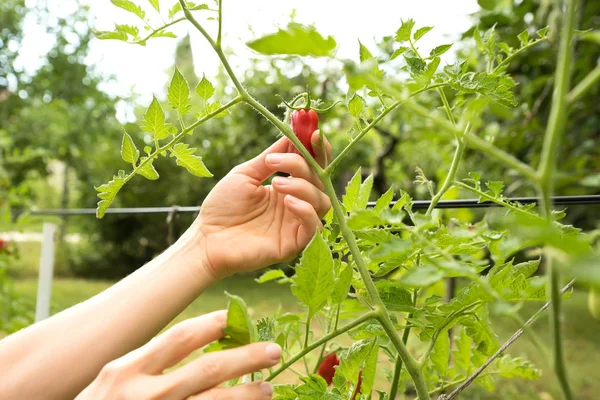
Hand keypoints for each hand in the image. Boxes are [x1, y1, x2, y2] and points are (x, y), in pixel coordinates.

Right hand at [76, 311, 279, 399]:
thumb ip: (148, 365)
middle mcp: (142, 394)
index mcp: (126, 370)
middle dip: (245, 358)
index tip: (236, 318)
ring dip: (245, 395)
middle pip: (207, 369)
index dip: (213, 325)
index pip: (179, 338)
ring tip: (268, 388)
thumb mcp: (114, 381)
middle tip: (274, 351)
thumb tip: (196, 345)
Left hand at [194, 131, 331, 278]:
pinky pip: (314, 226)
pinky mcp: (294, 244)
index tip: (314, 133)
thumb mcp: (246, 174)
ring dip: (303, 186)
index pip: (313, 167)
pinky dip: (305, 210)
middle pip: (320, 180)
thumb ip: (270, 157)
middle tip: (278, 161)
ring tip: (276, 183)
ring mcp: (296, 225)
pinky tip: (287, 201)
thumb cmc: (222, 207)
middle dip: (304, 165)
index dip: (319, 150)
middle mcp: (296, 204)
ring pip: (322, 201)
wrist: (206, 238)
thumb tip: (291, 134)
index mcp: (287, 188)